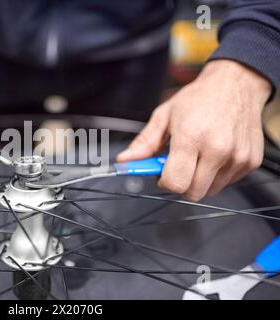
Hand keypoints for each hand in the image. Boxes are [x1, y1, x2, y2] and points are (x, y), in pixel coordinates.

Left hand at [117, 60, 270, 200]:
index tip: (162, 174)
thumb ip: (144, 143)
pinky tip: (214, 154)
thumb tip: (125, 160)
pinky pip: (227, 183)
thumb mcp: (164, 116)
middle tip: (179, 165)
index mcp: (191, 137)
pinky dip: (217, 175)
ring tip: (198, 156)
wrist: (236, 84)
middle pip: (193, 193)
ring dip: (199, 180)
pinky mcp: (251, 162)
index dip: (164, 182)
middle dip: (181, 184)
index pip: (175, 183)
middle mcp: (217, 149)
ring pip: (210, 191)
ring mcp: (237, 157)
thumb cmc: (199, 98)